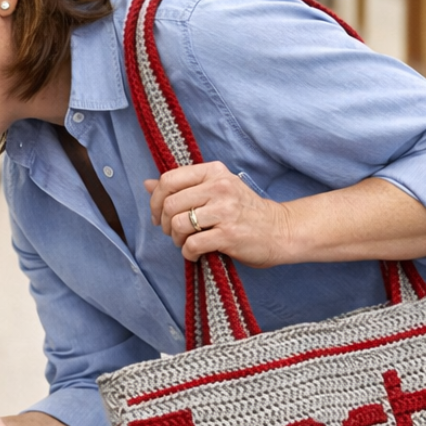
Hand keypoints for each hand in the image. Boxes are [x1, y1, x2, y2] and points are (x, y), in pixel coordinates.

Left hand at [147, 162, 291, 266]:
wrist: (279, 230)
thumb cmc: (245, 212)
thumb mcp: (216, 190)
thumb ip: (183, 187)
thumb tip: (147, 184)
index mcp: (214, 172)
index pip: (169, 180)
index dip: (156, 201)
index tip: (159, 216)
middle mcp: (219, 187)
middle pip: (171, 204)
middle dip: (166, 224)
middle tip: (175, 234)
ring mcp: (225, 210)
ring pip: (179, 224)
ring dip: (177, 239)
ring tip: (187, 243)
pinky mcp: (229, 235)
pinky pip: (192, 244)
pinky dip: (188, 253)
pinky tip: (196, 254)